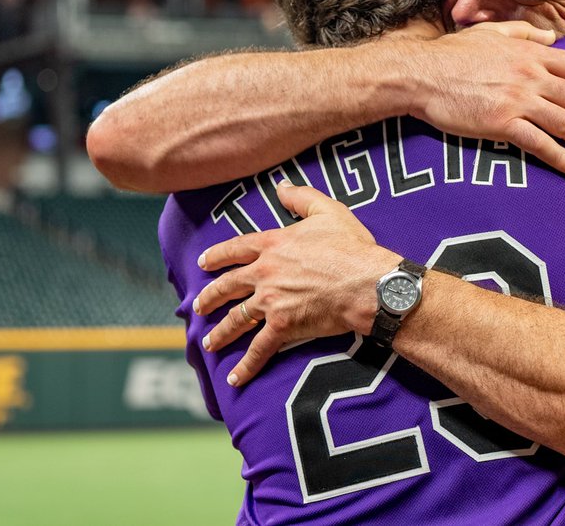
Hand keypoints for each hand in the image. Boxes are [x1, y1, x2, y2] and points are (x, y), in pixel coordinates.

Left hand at [192, 182, 396, 386]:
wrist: (366, 283)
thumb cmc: (352, 247)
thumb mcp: (328, 212)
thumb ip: (301, 198)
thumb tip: (281, 186)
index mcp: (273, 243)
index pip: (236, 249)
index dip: (217, 256)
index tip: (203, 263)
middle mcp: (265, 272)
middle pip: (228, 285)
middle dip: (210, 297)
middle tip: (198, 306)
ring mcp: (270, 300)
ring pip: (236, 318)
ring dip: (221, 332)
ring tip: (209, 343)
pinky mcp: (282, 326)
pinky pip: (258, 348)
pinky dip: (245, 365)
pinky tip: (234, 378)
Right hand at [401, 22, 564, 176]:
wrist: (421, 75)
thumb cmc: (452, 53)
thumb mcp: (491, 32)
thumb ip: (524, 32)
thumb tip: (550, 37)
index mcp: (530, 53)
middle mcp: (530, 76)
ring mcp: (517, 101)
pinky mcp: (501, 124)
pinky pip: (539, 144)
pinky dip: (561, 157)